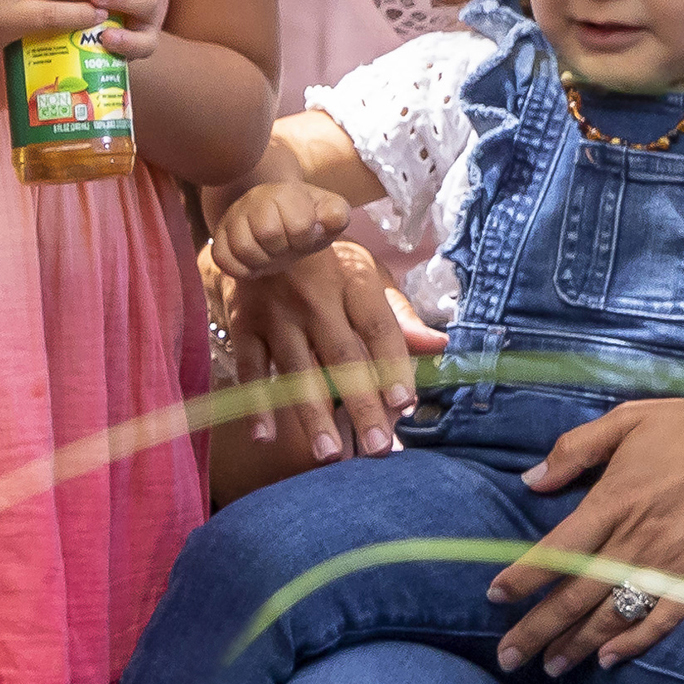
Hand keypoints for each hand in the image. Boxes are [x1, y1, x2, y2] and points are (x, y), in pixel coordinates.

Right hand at [209, 181, 351, 286]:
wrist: (277, 216)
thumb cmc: (307, 218)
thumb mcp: (329, 213)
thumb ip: (337, 214)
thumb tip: (325, 223)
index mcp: (285, 191)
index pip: (299, 225)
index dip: (305, 239)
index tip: (305, 235)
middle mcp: (255, 198)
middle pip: (268, 234)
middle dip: (283, 249)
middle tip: (285, 246)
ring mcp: (233, 216)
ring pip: (243, 248)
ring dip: (262, 261)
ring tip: (269, 254)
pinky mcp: (218, 236)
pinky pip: (222, 259)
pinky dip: (240, 269)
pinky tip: (252, 263)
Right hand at [216, 242, 449, 460]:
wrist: (258, 229)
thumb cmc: (325, 264)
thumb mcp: (365, 275)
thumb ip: (399, 314)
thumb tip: (439, 347)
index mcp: (354, 283)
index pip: (379, 328)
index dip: (393, 366)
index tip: (405, 404)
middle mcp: (316, 297)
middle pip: (343, 357)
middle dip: (361, 405)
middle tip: (377, 448)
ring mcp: (277, 312)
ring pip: (298, 370)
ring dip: (312, 415)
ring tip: (329, 454)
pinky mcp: (244, 323)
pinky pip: (250, 369)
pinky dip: (255, 404)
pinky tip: (265, 437)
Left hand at [493, 381, 683, 670]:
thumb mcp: (627, 420)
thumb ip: (574, 450)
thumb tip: (531, 480)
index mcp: (613, 501)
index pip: (555, 551)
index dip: (522, 578)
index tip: (495, 597)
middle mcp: (637, 538)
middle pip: (575, 596)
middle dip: (537, 630)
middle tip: (508, 658)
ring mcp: (672, 563)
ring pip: (613, 615)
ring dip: (577, 644)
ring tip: (549, 667)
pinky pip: (663, 620)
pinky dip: (634, 643)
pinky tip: (608, 659)